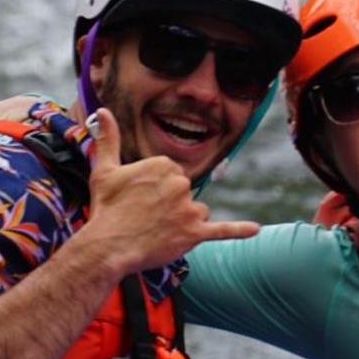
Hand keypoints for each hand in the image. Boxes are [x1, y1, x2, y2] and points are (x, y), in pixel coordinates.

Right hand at [80, 109, 258, 276]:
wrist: (108, 246)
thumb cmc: (106, 208)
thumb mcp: (104, 170)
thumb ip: (109, 139)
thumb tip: (103, 112)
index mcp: (164, 165)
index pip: (174, 176)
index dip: (157, 191)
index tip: (140, 199)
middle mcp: (181, 183)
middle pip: (186, 194)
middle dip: (171, 206)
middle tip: (145, 216)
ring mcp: (189, 209)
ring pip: (197, 213)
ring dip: (184, 223)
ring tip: (158, 231)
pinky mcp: (195, 233)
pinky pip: (222, 230)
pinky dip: (239, 230)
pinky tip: (255, 229)